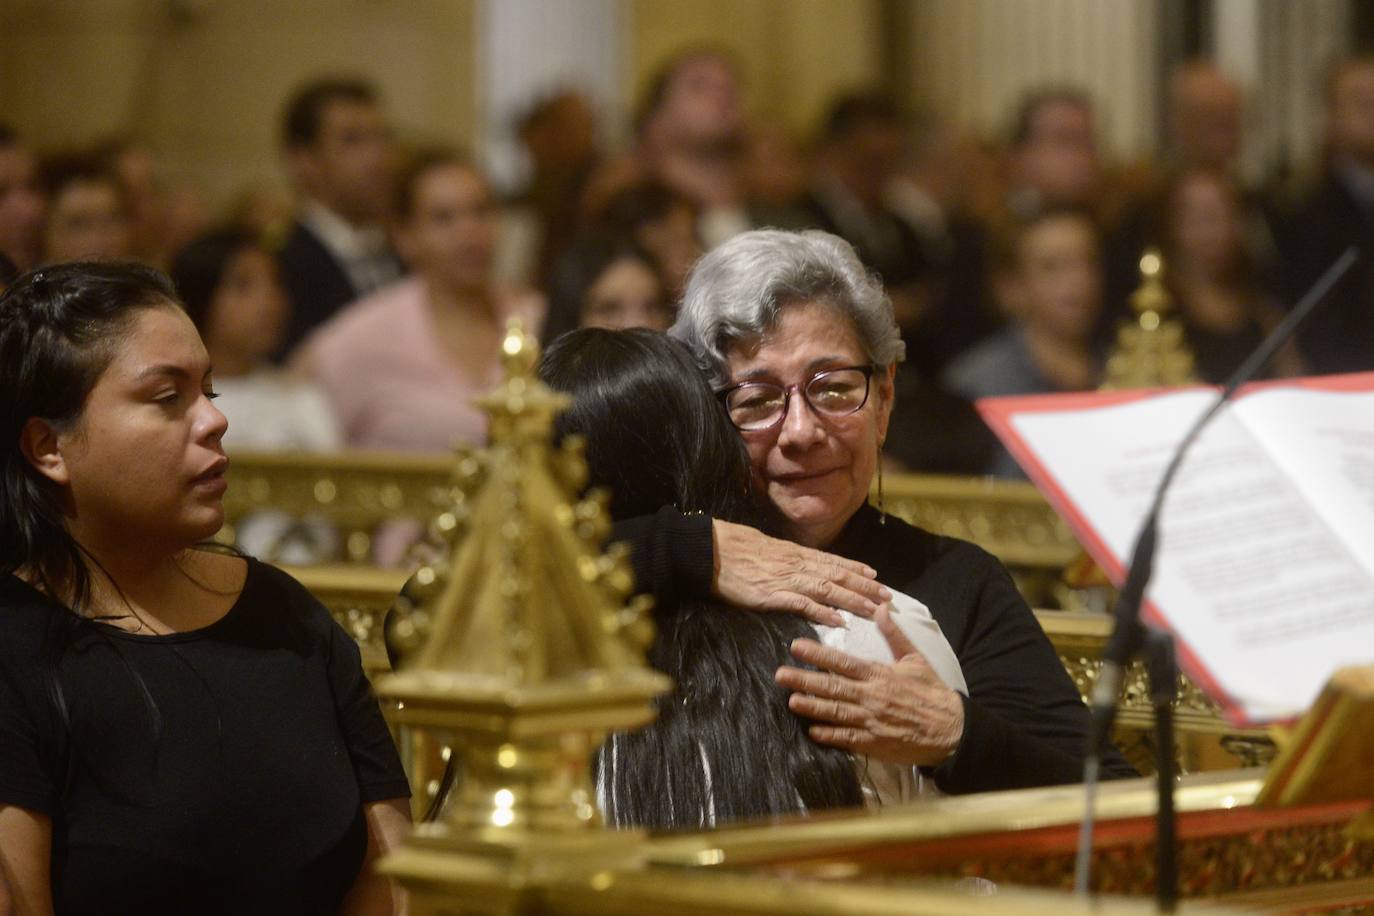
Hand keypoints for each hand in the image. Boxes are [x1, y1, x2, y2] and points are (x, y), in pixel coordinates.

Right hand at [712, 519, 889, 625]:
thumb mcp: (763, 547)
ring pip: (829, 589)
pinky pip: (804, 604)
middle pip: (838, 575)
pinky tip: (840, 620)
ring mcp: (786, 579)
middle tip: (886, 596)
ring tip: (873, 609)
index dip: (855, 568)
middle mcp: (796, 564)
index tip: (875, 575)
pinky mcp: (773, 594)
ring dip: (854, 599)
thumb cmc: (732, 546)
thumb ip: (781, 557)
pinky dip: (824, 612)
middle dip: (865, 586)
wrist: (710, 549)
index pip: (832, 561)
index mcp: (794, 553)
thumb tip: (791, 561)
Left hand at [775, 606, 964, 765]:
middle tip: (780, 674)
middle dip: (804, 680)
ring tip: (791, 701)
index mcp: (879, 675)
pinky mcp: (874, 743)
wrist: (950, 729)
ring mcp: (871, 721)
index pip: (843, 662)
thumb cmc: (931, 691)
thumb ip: (894, 634)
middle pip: (833, 687)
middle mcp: (872, 697)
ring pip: (836, 713)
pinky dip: (830, 736)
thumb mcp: (915, 658)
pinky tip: (813, 732)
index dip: (818, 654)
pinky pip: (848, 738)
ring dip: (812, 707)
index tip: (796, 647)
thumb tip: (880, 607)